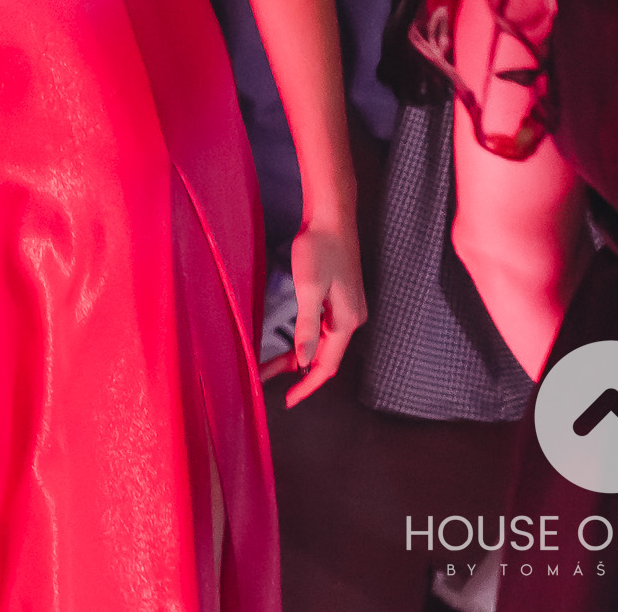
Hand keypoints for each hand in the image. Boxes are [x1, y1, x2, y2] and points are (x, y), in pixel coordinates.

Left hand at [263, 219, 367, 403]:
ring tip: (270, 366)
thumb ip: (306, 327)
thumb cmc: (320, 248)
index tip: (288, 400)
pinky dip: (304, 339)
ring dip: (298, 356)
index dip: (307, 386)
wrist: (332, 216)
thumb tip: (304, 361)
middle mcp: (351, 319)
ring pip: (321, 344)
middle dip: (297, 373)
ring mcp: (346, 309)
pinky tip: (291, 343)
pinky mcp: (339, 298)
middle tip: (266, 380)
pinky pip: (322, 329)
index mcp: (346, 322)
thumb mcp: (309, 289)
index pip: (327, 366)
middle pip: (324, 357)